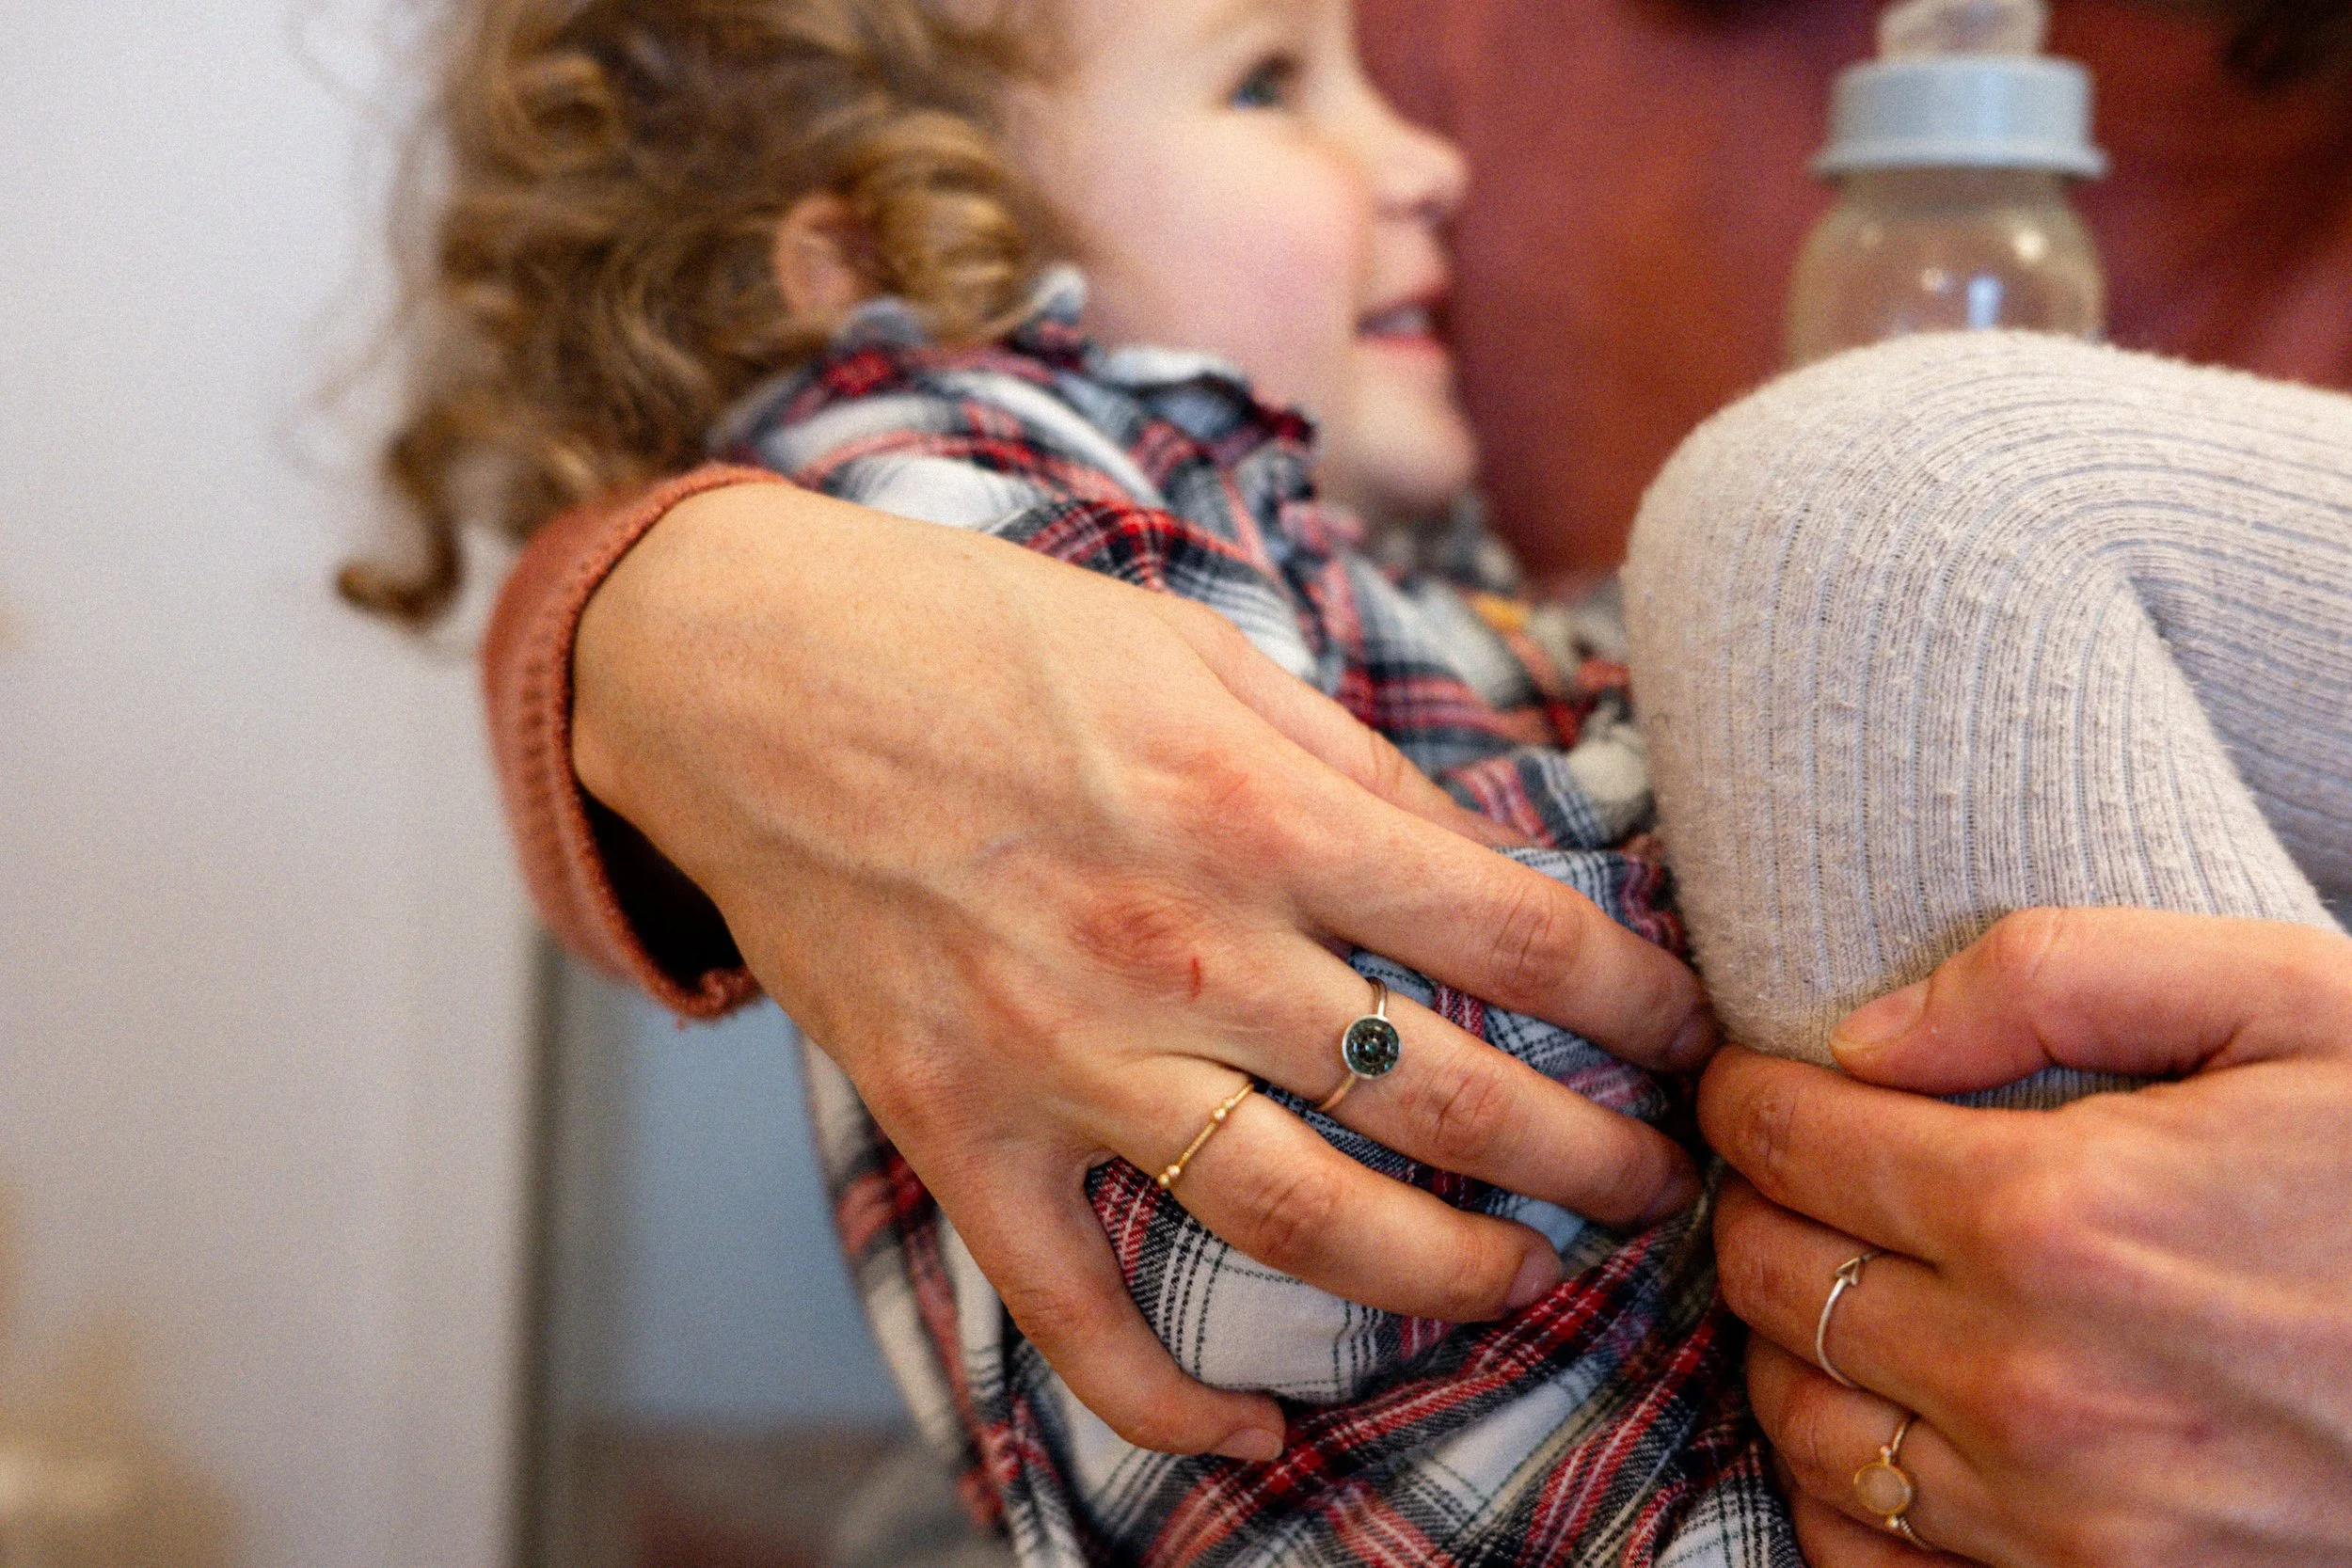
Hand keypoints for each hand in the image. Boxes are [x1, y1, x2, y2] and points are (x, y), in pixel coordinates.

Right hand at [573, 481, 1715, 1460]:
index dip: (1632, 997)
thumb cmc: (977, 634)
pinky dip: (1164, 1403)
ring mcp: (1059, 1054)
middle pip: (1441, 1096)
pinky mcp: (953, 1128)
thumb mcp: (1191, 647)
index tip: (1684, 1032)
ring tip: (1516, 1281)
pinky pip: (1072, 1309)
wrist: (739, 670)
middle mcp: (1177, 946)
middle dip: (1586, 1155)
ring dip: (1438, 1276)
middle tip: (1654, 1185)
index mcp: (1251, 806)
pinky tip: (1253, 1442)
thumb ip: (1344, 763)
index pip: (1509, 930)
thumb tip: (1482, 857)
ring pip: (1295, 1221)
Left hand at [1701, 907, 2351, 1566]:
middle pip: (1770, 1275)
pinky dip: (1836, 1488)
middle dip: (1757, 1203)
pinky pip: (1866, 1558)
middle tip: (1796, 1166)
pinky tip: (1879, 1416)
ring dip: (1784, 1336)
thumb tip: (1863, 1034)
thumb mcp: (2287, 1002)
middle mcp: (2032, 1382)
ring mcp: (2059, 1521)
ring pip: (1800, 1417)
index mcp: (2060, 1216)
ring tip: (1834, 1273)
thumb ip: (2054, 979)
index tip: (1752, 1077)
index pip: (1791, 1141)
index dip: (1748, 1095)